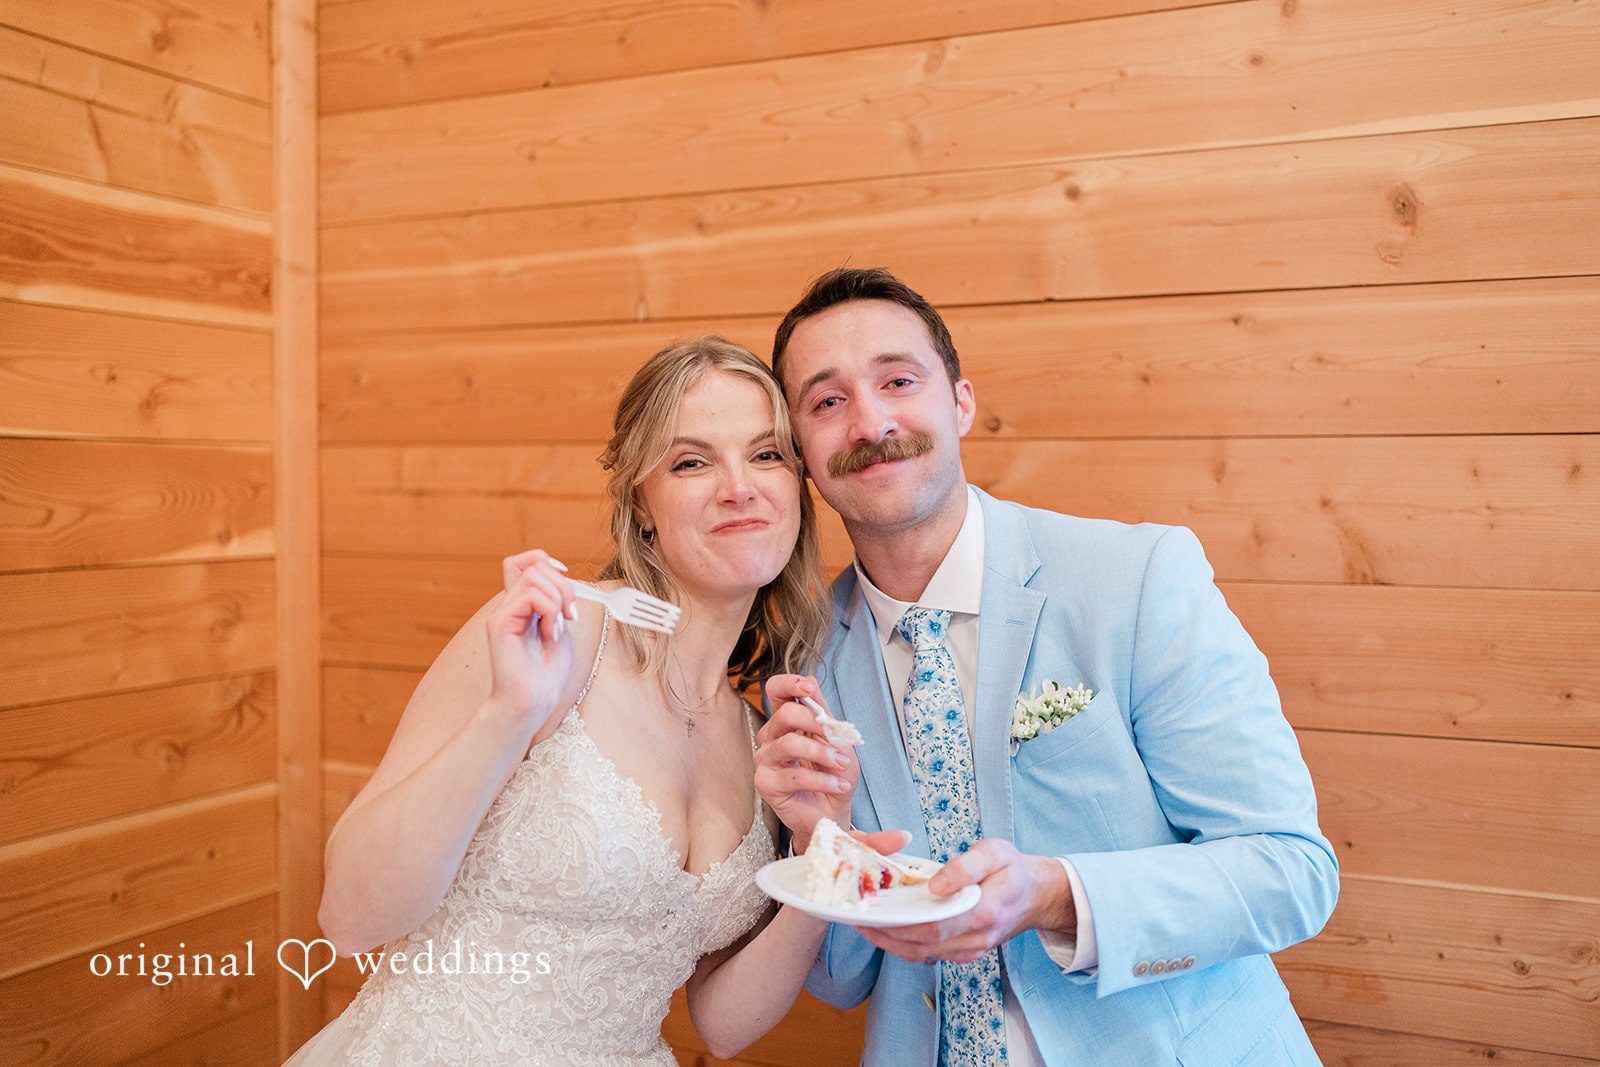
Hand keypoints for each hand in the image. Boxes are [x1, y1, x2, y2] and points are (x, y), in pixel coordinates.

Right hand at [483, 549, 579, 733]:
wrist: (532, 703)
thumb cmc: (546, 675)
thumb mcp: (560, 629)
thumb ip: (557, 603)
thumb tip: (562, 577)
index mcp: (523, 605)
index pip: (525, 561)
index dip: (547, 562)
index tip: (567, 584)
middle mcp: (509, 605)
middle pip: (534, 564)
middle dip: (563, 585)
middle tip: (569, 615)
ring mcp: (502, 613)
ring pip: (534, 576)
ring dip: (557, 600)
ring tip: (557, 628)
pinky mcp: (498, 623)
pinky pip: (530, 595)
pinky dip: (549, 611)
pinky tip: (549, 634)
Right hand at [754, 675, 858, 850]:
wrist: (833, 811)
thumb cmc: (834, 774)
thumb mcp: (838, 740)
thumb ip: (823, 714)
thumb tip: (810, 683)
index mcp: (787, 721)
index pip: (776, 691)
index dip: (789, 684)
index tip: (808, 688)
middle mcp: (772, 737)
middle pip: (784, 714)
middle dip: (816, 722)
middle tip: (837, 738)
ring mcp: (766, 760)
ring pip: (790, 744)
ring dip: (823, 754)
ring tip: (843, 765)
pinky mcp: (765, 783)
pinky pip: (794, 775)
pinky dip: (822, 780)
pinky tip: (838, 785)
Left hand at [854, 839, 1073, 964]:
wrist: (1036, 895)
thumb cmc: (1012, 869)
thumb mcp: (996, 852)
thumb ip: (966, 866)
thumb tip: (935, 884)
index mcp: (982, 914)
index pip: (933, 927)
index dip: (898, 924)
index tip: (869, 913)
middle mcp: (974, 939)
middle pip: (920, 945)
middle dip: (884, 934)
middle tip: (853, 917)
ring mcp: (969, 950)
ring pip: (920, 953)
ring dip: (889, 941)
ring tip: (861, 921)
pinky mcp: (963, 952)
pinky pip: (928, 952)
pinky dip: (902, 943)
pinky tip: (885, 926)